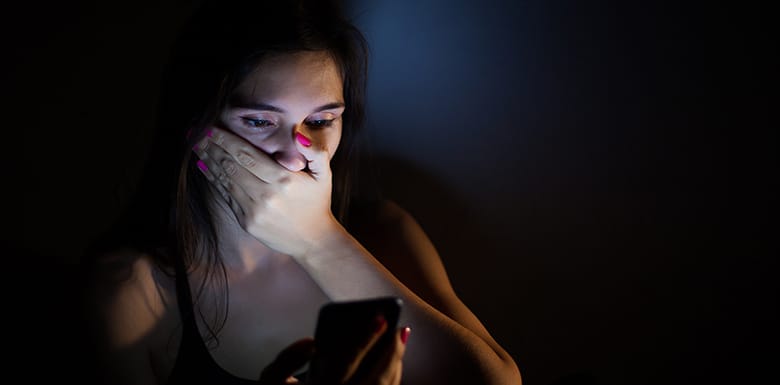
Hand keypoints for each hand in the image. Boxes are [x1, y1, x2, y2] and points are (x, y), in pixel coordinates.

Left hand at [193, 126, 340, 257]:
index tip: (210, 127)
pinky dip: (213, 180)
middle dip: (211, 146)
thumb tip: (300, 135)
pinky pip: (226, 197)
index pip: (246, 154)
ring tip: (196, 146)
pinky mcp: (247, 222)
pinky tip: (204, 167)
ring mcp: (254, 210)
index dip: (225, 139)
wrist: (313, 240)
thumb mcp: (324, 174)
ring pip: (225, 180)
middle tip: (195, 132)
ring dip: (208, 161)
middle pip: (230, 165)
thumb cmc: (317, 202)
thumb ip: (316, 152)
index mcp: (283, 179)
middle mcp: (266, 195)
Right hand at [259, 327, 408, 384]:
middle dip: (392, 353)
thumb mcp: (272, 378)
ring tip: (401, 339)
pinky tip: (394, 360)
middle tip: (401, 329)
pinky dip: (393, 378)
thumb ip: (287, 358)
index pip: (347, 362)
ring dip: (396, 364)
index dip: (366, 340)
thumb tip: (311, 342)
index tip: (380, 320)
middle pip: (375, 379)